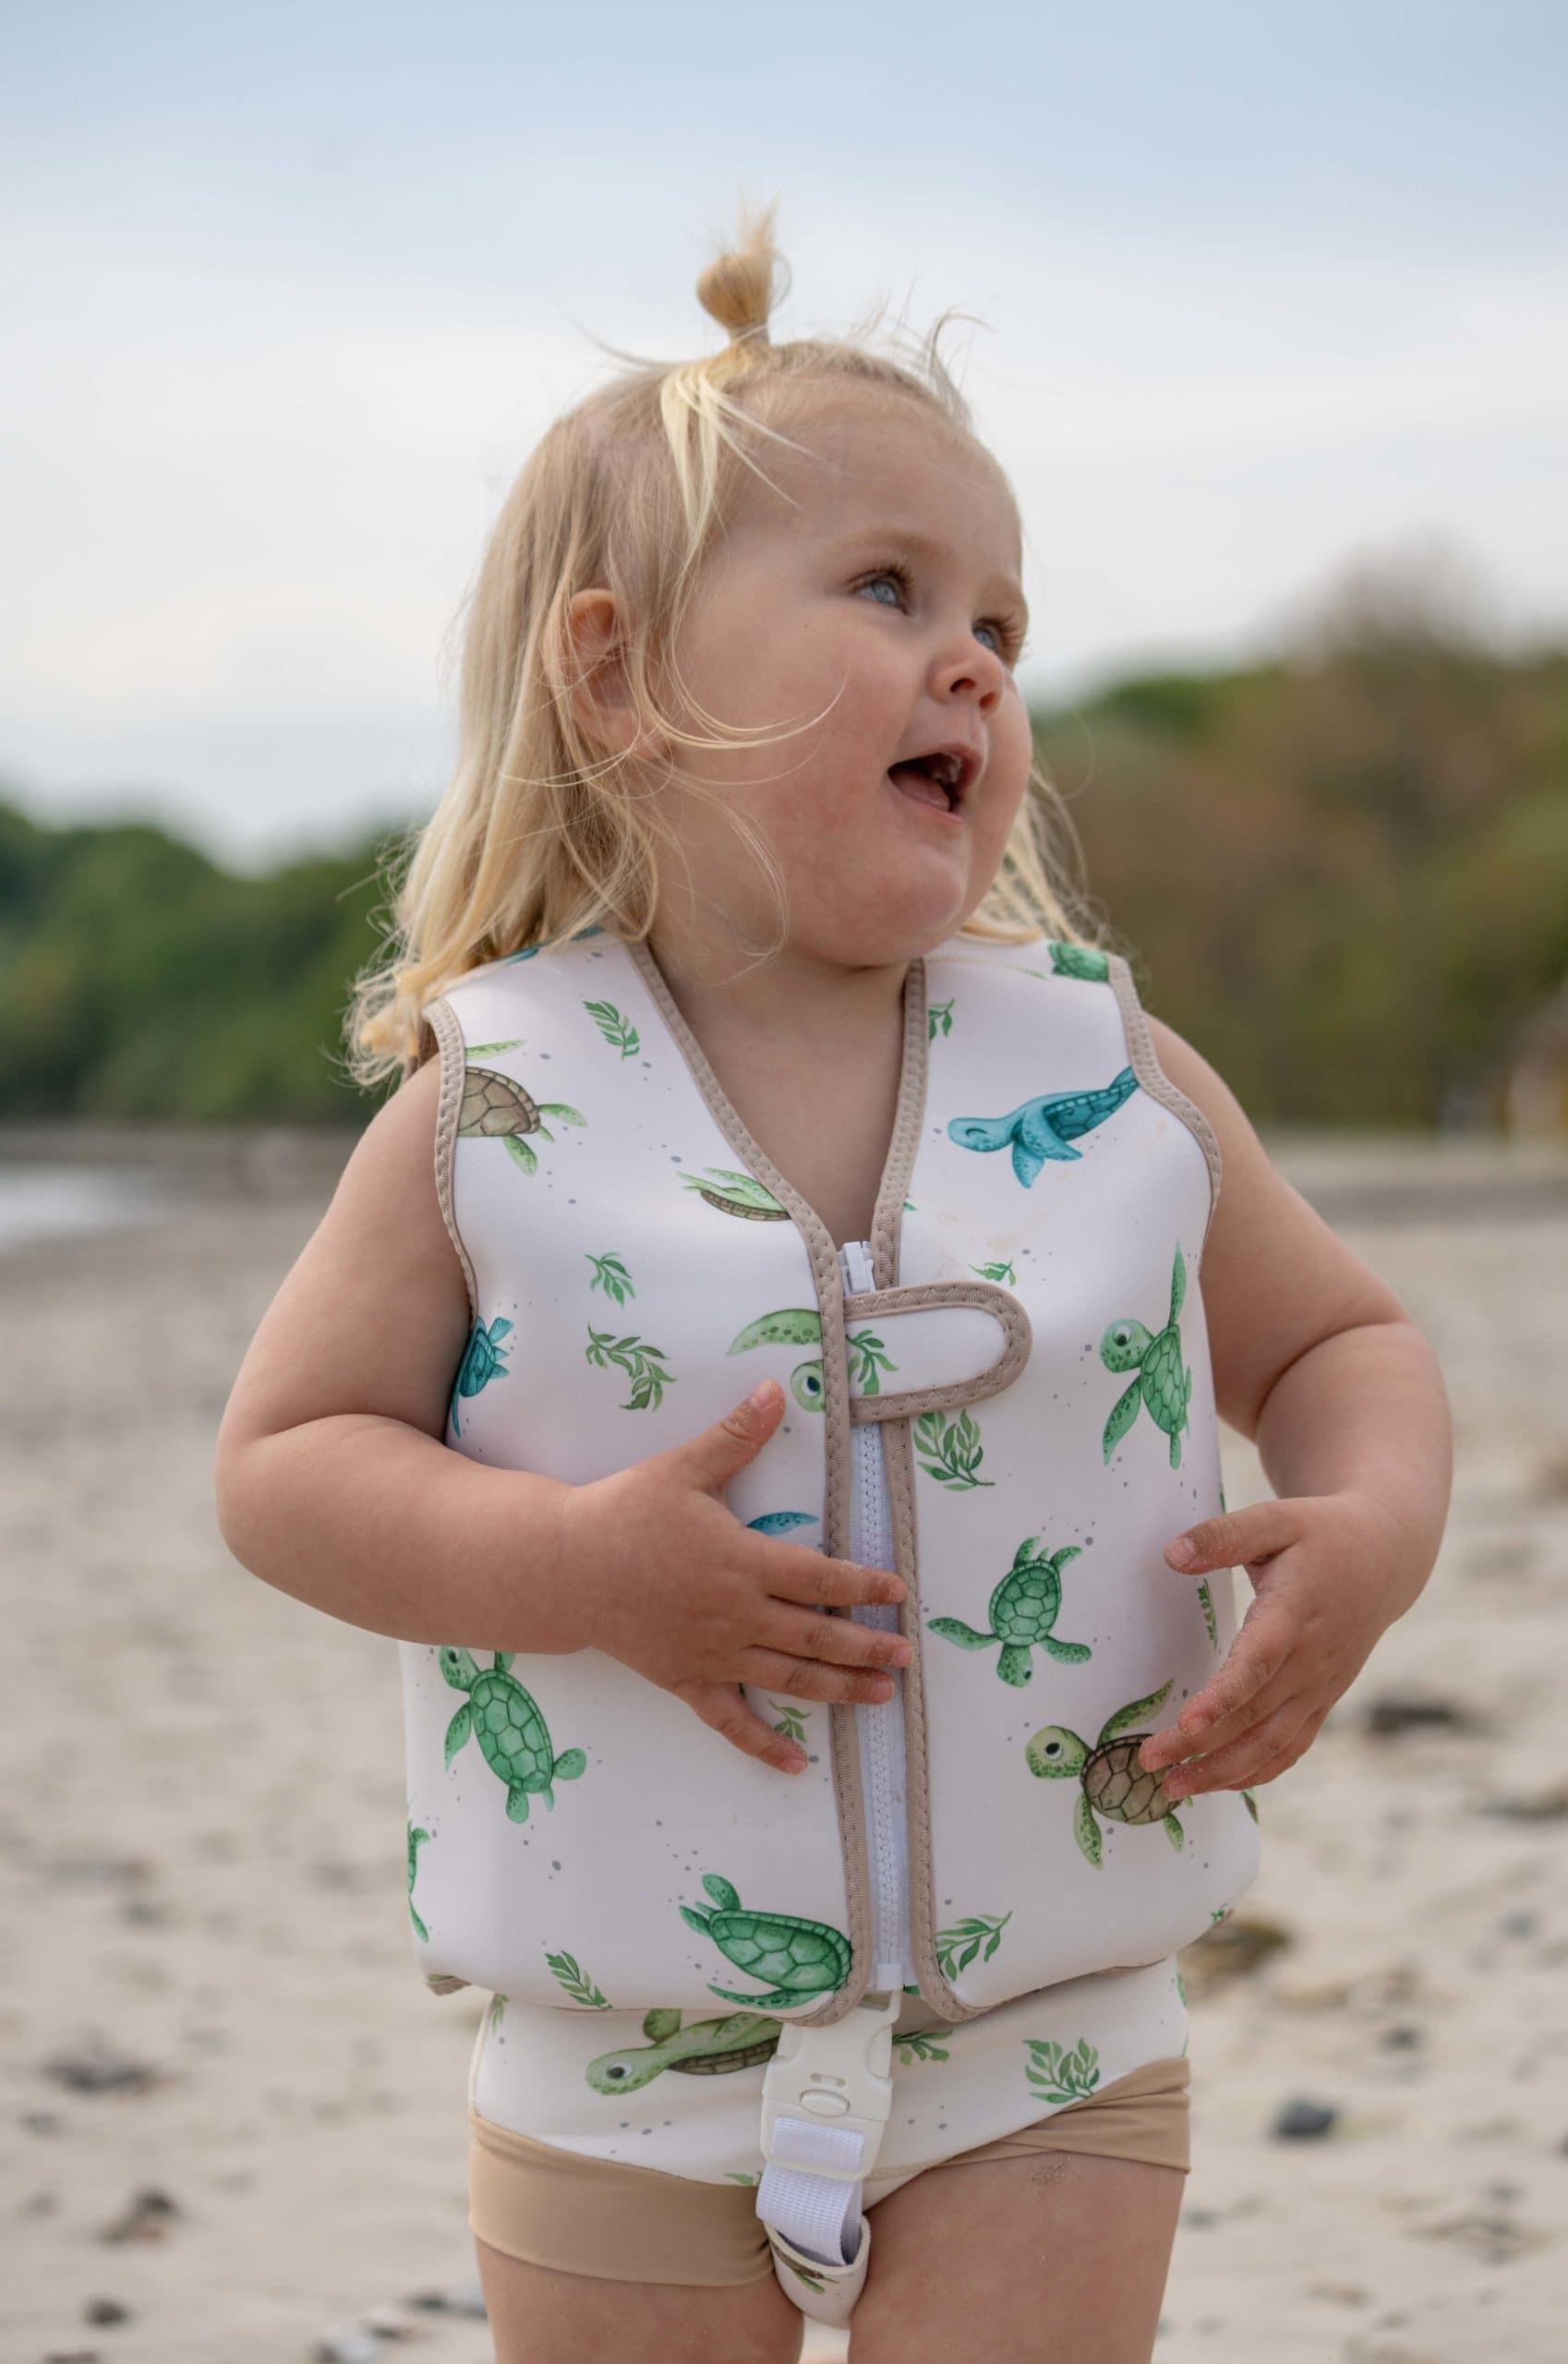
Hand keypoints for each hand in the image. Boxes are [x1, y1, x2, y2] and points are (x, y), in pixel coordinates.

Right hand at [556, 1379, 910, 1774]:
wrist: (563, 1567)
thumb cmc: (624, 1513)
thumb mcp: (682, 1468)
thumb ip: (736, 1436)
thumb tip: (775, 1390)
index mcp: (742, 1561)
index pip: (819, 1578)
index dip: (864, 1585)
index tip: (898, 1591)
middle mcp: (736, 1614)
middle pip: (815, 1636)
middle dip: (867, 1647)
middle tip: (906, 1655)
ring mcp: (712, 1654)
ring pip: (787, 1678)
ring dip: (838, 1689)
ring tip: (881, 1696)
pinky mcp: (685, 1681)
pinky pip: (730, 1721)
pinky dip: (763, 1745)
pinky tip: (796, 1764)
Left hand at [1135, 1491, 1418, 1797]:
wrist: (1385, 1557)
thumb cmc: (1321, 1534)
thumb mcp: (1275, 1519)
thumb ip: (1223, 1536)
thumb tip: (1171, 1556)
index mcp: (1294, 1615)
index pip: (1256, 1666)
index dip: (1221, 1700)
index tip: (1184, 1725)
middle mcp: (1310, 1661)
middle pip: (1254, 1717)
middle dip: (1200, 1747)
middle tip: (1147, 1762)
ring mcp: (1319, 1686)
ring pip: (1273, 1744)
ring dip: (1224, 1772)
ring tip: (1174, 1789)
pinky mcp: (1322, 1699)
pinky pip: (1291, 1746)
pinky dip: (1257, 1771)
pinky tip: (1219, 1782)